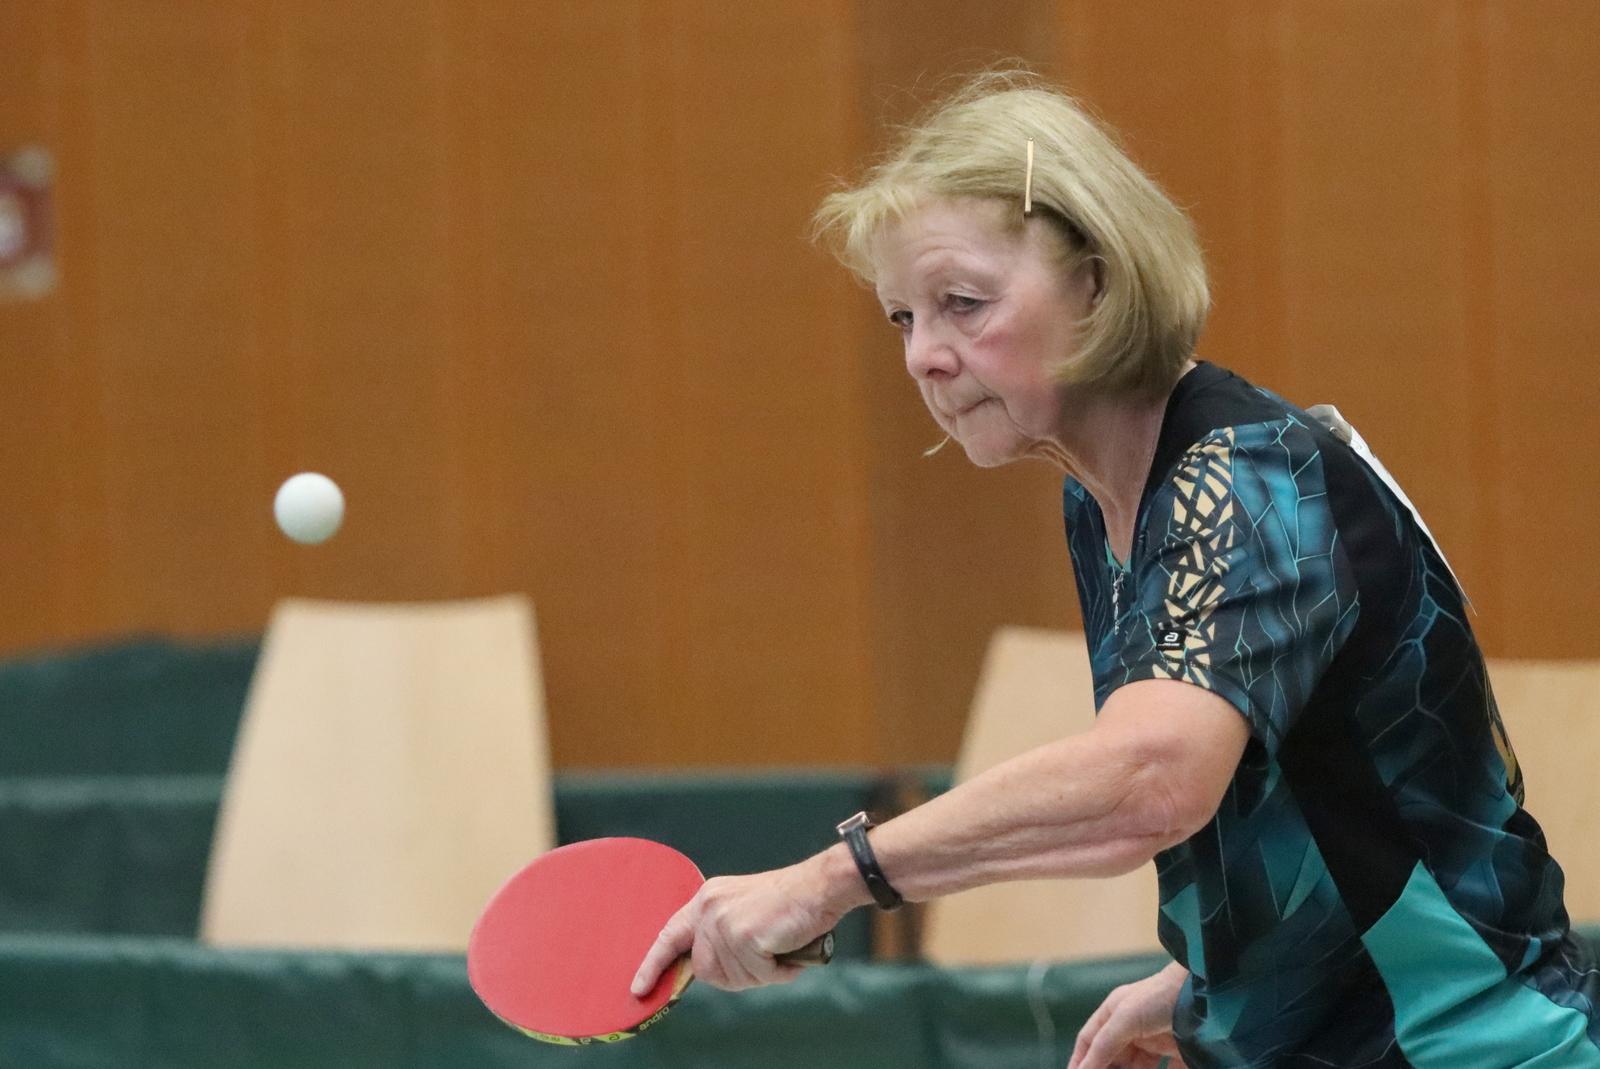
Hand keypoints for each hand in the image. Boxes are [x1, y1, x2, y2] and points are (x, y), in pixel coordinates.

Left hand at [630, 860, 842, 993]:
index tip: (639, 987)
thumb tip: (709, 970)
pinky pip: (758, 976)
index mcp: (707, 899)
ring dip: (763, 972)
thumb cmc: (792, 902)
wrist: (820, 886)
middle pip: (706, 970)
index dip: (654, 964)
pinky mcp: (743, 936)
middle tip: (766, 957)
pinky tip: (789, 950)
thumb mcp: (744, 910)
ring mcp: (724, 922)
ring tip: (781, 947)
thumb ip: (722, 934)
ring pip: (734, 978)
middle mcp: (709, 908)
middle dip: (736, 974)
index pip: (670, 935)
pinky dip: (779, 971)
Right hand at [1067, 962, 1187, 1068]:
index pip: (1089, 1040)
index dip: (1080, 1061)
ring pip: (1134, 1066)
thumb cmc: (1159, 997)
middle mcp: (1131, 1027)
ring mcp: (1154, 1040)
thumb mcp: (1125, 1018)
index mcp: (1114, 1013)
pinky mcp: (1175, 1051)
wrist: (1206, 993)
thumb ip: (1104, 1045)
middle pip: (1110, 1056)